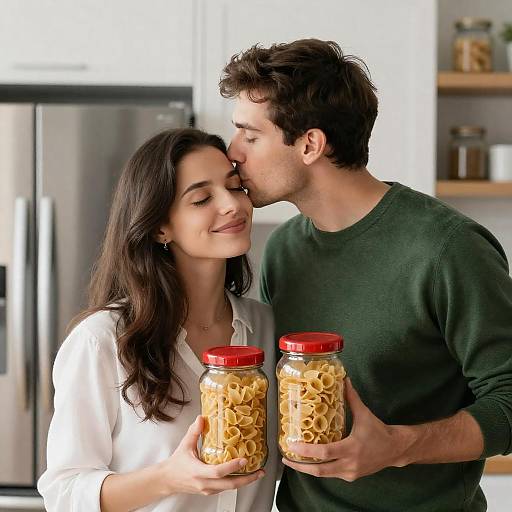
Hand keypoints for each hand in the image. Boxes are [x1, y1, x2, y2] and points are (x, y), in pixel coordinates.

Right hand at [158, 415, 264, 495]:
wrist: (167, 480)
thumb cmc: (176, 464)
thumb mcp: (185, 445)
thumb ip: (194, 431)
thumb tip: (201, 418)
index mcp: (198, 472)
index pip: (218, 472)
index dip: (232, 467)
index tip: (243, 460)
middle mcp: (204, 483)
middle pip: (229, 484)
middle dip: (247, 479)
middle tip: (259, 471)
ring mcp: (208, 489)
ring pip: (229, 488)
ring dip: (244, 481)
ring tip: (256, 473)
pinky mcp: (209, 491)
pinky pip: (225, 488)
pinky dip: (235, 482)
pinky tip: (242, 474)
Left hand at [282, 379, 407, 481]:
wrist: (395, 449)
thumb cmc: (378, 431)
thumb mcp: (364, 414)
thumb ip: (352, 398)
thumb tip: (344, 379)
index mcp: (352, 448)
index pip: (325, 452)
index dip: (307, 451)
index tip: (292, 445)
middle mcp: (350, 464)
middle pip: (320, 470)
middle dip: (300, 466)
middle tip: (286, 458)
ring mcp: (350, 473)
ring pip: (324, 474)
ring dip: (307, 468)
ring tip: (293, 460)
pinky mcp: (351, 477)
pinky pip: (331, 473)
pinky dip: (319, 468)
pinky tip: (309, 461)